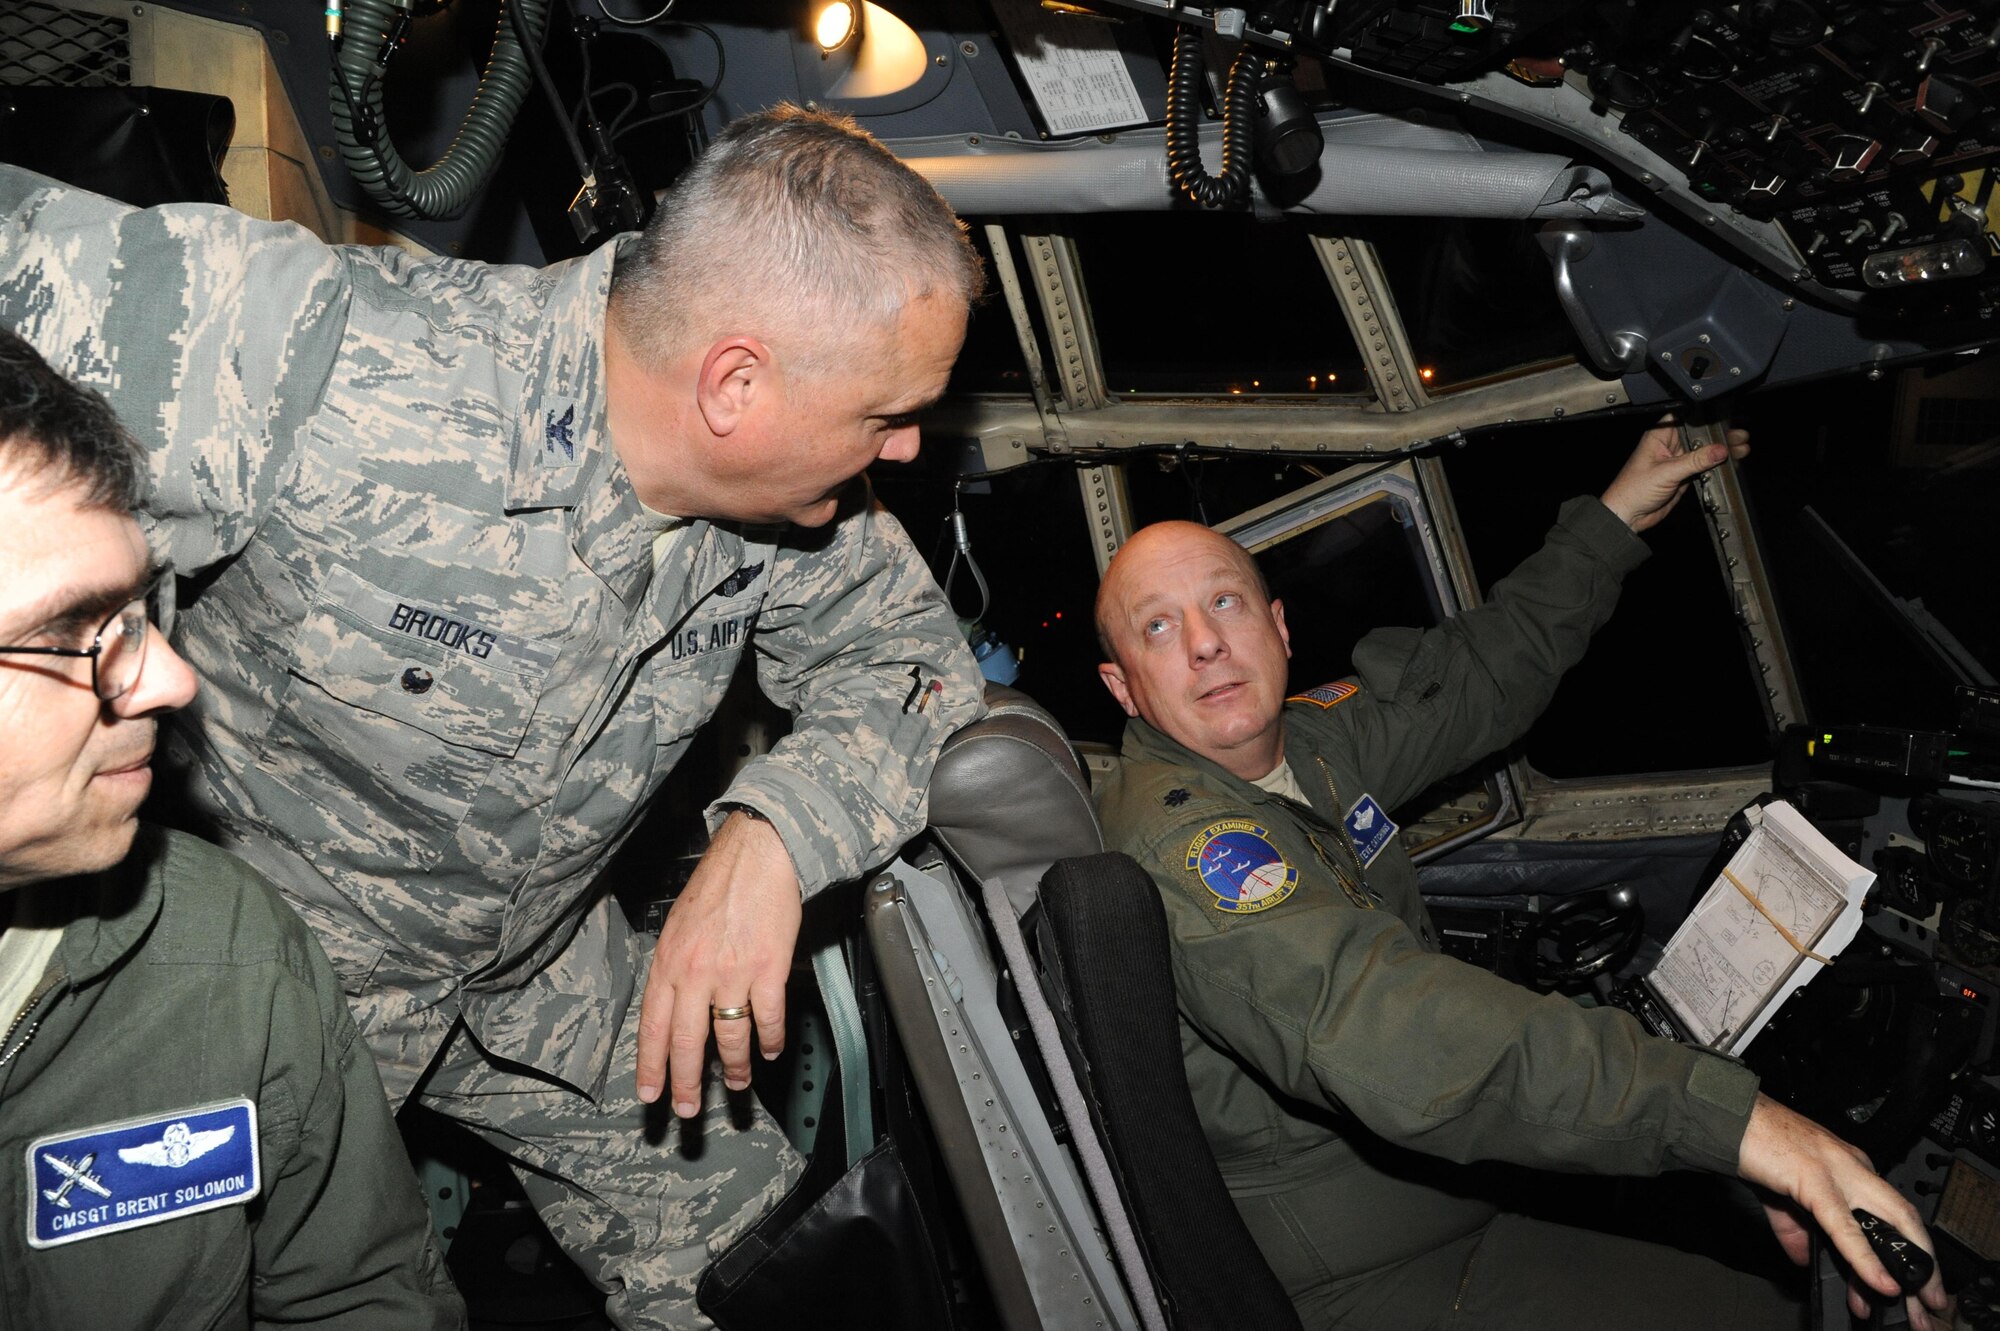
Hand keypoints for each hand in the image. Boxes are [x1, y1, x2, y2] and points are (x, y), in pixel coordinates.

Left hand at [636, 810, 802, 1116]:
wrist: (760, 853)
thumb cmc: (721, 884)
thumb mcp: (679, 926)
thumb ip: (674, 967)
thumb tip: (672, 1007)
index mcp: (669, 961)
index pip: (652, 1025)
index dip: (651, 1065)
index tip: (650, 1094)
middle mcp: (695, 971)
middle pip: (686, 1042)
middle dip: (686, 1083)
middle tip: (688, 1111)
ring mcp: (732, 973)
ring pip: (729, 1037)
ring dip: (735, 1068)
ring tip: (738, 1084)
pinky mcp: (768, 969)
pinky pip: (766, 1019)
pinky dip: (769, 1041)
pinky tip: (770, 1051)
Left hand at [1598, 419, 1749, 532]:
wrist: (1628, 516)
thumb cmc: (1633, 490)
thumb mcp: (1667, 472)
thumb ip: (1695, 460)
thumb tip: (1719, 450)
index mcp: (1659, 436)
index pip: (1685, 418)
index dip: (1704, 417)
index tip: (1724, 418)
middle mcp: (1669, 446)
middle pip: (1698, 435)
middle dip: (1719, 436)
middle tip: (1738, 436)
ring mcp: (1677, 461)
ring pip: (1703, 452)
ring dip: (1720, 451)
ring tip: (1741, 447)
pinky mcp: (1683, 476)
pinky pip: (1703, 468)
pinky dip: (1716, 466)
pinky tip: (1731, 462)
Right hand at [1738, 1094, 1950, 1329]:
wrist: (1724, 1115)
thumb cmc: (1751, 1142)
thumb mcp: (1780, 1193)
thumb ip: (1795, 1227)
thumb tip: (1805, 1257)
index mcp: (1849, 1166)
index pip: (1890, 1211)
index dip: (1906, 1248)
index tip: (1910, 1283)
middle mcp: (1853, 1166)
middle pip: (1906, 1217)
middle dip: (1924, 1262)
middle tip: (1933, 1301)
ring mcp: (1838, 1170)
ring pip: (1890, 1221)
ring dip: (1902, 1268)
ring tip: (1907, 1304)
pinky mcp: (1815, 1179)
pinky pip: (1847, 1228)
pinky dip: (1867, 1259)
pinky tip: (1880, 1283)